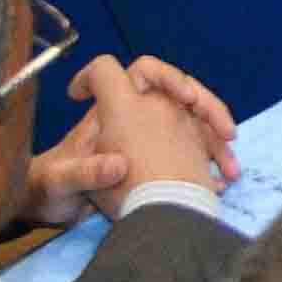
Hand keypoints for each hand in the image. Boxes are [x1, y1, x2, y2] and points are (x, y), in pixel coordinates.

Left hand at [41, 52, 235, 206]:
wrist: (51, 208)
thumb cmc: (50, 188)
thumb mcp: (61, 183)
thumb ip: (86, 172)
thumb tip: (119, 164)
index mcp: (110, 112)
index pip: (139, 73)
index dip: (160, 76)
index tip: (181, 98)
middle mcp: (133, 117)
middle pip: (177, 92)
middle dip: (206, 106)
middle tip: (226, 130)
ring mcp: (149, 137)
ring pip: (192, 122)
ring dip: (215, 139)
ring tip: (231, 166)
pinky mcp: (159, 159)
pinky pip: (193, 150)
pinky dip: (209, 162)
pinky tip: (221, 182)